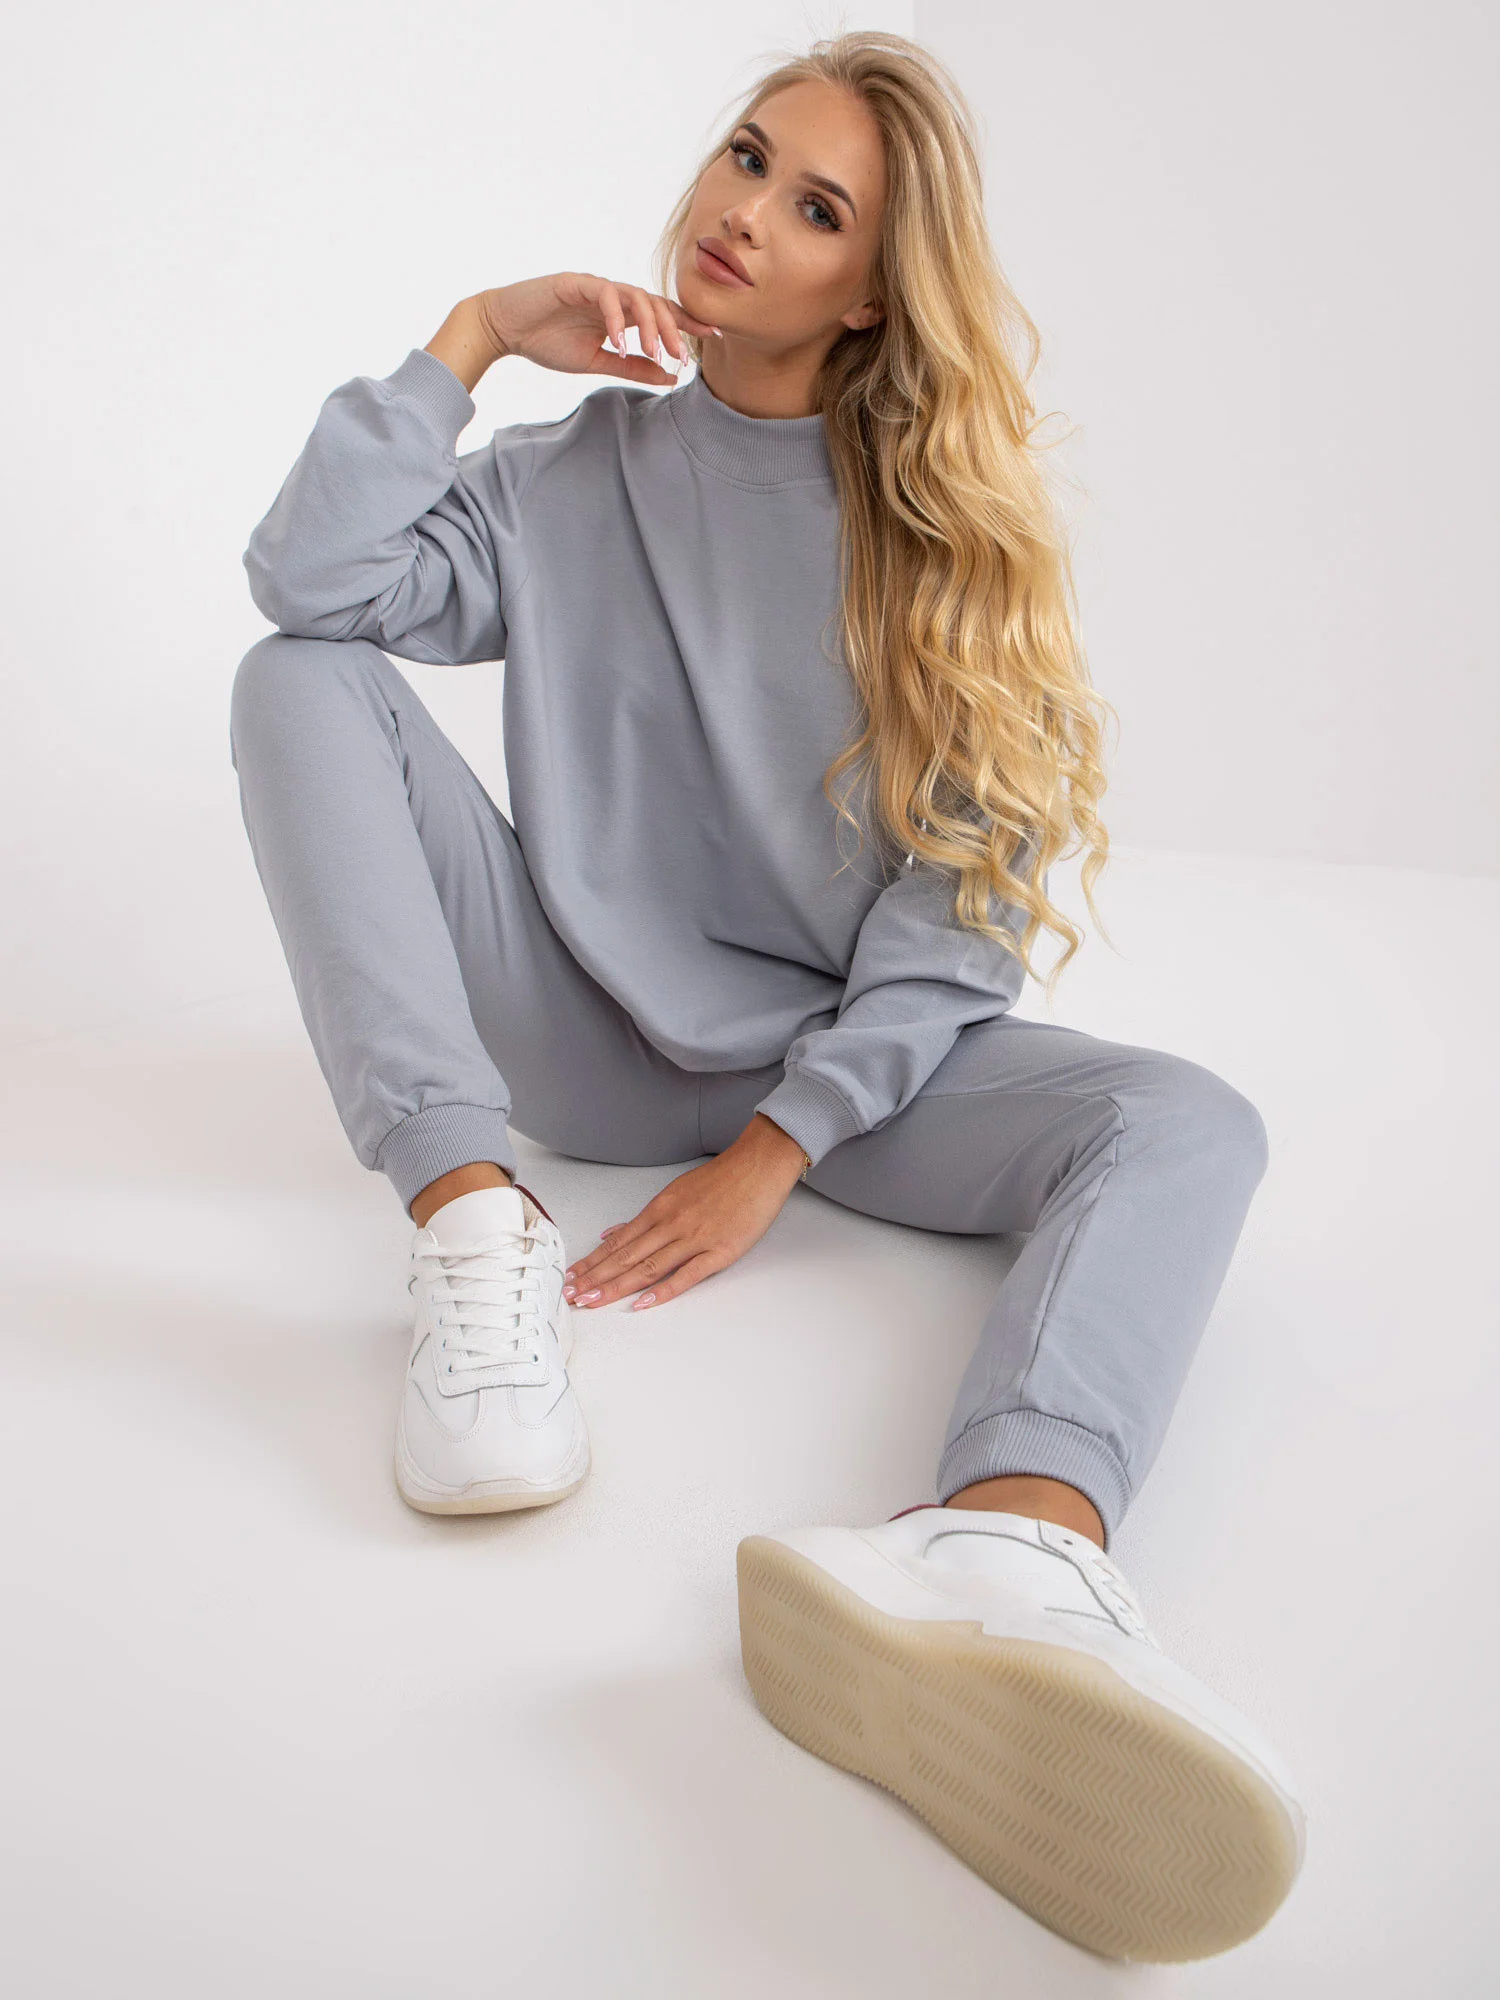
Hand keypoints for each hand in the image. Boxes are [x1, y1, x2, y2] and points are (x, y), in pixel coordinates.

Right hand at [475, 272, 721, 383]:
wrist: (505, 328)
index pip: (660, 313)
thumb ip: (632, 367)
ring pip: (636, 295)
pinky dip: (616, 319)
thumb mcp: (597, 362)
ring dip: (649, 325)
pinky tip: (619, 343)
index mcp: (619, 314)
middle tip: (684, 355)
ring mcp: (595, 287)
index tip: (713, 337)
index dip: (687, 323)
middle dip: (674, 328)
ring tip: (655, 352)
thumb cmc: (547, 341)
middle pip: (655, 303)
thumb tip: (671, 376)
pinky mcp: (575, 283)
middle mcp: (612, 296)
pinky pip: (604, 295)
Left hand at [561, 1117, 807, 1311]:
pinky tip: (644, 1303)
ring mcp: (694, 1238)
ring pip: (648, 1266)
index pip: (617, 1243)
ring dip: (617, 1286)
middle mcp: (670, 1224)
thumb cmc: (721, 1179)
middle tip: (571, 1296)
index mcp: (659, 1210)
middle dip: (595, 1279)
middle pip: (625, 1256)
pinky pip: (687, 1274)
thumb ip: (644, 1217)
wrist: (758, 1166)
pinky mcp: (719, 1251)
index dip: (592, 1262)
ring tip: (593, 1302)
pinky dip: (664, 1290)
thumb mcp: (675, 1192)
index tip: (572, 1277)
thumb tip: (612, 1233)